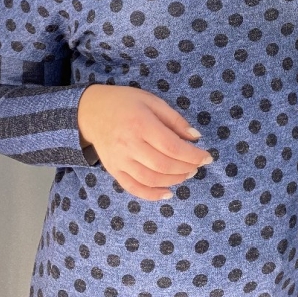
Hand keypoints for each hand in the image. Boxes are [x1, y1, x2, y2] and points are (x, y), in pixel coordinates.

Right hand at [77, 85, 212, 200]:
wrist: (90, 111)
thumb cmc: (124, 102)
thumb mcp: (151, 101)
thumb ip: (174, 119)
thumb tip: (195, 137)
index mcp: (140, 124)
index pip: (171, 146)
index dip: (193, 155)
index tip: (207, 157)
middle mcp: (129, 144)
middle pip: (163, 165)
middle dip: (186, 168)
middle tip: (197, 165)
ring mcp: (119, 160)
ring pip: (150, 179)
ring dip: (173, 180)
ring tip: (186, 174)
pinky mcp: (114, 170)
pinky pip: (133, 188)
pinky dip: (152, 195)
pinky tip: (167, 193)